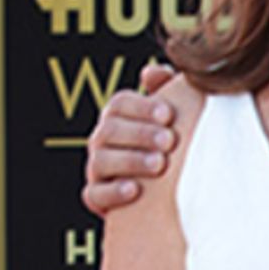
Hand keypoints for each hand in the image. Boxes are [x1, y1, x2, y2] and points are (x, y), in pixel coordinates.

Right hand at [82, 61, 176, 214]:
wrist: (167, 194)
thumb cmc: (171, 148)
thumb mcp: (173, 119)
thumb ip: (166, 90)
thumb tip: (153, 72)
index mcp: (119, 117)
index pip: (121, 103)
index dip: (143, 106)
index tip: (169, 114)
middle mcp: (103, 139)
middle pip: (111, 129)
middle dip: (141, 134)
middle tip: (169, 141)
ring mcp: (98, 168)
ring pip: (102, 160)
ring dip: (131, 161)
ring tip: (159, 164)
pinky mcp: (97, 197)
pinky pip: (95, 194)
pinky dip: (113, 192)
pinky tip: (135, 190)